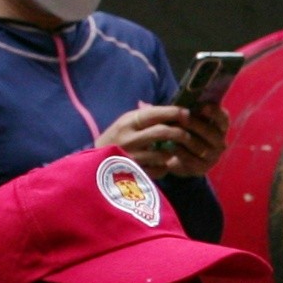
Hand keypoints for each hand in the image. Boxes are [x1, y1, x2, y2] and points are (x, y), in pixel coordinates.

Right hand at [99, 100, 225, 178]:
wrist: (94, 162)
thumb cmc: (118, 138)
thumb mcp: (127, 123)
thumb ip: (148, 116)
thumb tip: (178, 109)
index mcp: (127, 122)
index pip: (154, 114)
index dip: (174, 113)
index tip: (187, 113)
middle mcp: (128, 138)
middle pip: (162, 132)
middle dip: (180, 132)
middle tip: (188, 135)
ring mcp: (131, 157)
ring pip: (163, 153)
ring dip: (172, 152)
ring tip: (174, 150)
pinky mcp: (135, 173)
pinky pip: (160, 169)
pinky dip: (165, 167)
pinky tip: (163, 164)